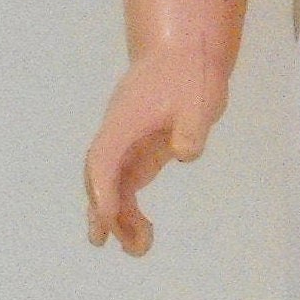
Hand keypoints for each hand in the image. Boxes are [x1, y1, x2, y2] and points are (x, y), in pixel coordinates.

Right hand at [83, 45, 230, 254]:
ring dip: (117, 217)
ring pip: (111, 184)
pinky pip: (126, 184)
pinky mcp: (139, 150)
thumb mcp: (199, 99)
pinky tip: (144, 231)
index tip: (107, 216)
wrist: (185, 50)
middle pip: (100, 176)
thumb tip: (184, 152)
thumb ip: (192, 128)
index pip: (104, 159)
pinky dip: (130, 208)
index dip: (102, 188)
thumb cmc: (190, 73)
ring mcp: (126, 143)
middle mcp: (118, 134)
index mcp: (125, 121)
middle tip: (112, 242)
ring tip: (139, 249)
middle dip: (103, 210)